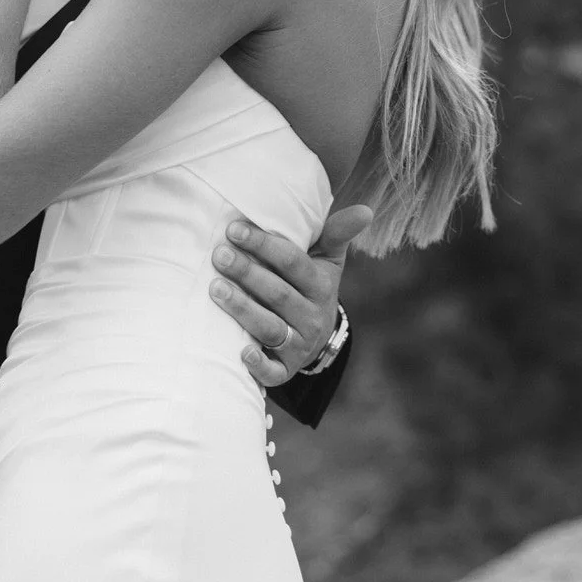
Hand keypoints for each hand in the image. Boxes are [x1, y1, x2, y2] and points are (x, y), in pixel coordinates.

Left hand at [208, 202, 372, 387]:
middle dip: (247, 273)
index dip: (264, 245)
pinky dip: (259, 365)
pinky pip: (273, 372)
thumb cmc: (311, 285)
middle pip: (278, 294)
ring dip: (243, 309)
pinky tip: (242, 351)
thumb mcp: (326, 259)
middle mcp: (312, 317)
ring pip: (270, 328)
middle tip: (219, 255)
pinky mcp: (285, 369)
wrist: (316, 336)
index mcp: (320, 286)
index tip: (234, 229)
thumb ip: (337, 233)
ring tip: (215, 289)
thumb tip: (366, 209)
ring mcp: (299, 345)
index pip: (292, 263)